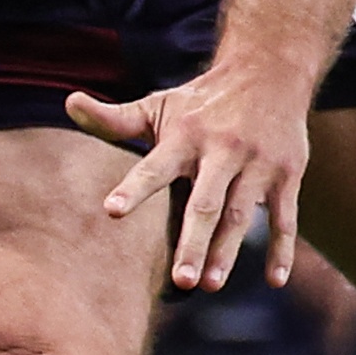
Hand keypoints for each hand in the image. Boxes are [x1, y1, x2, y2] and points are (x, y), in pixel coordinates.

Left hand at [65, 63, 313, 290]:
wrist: (270, 70)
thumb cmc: (203, 100)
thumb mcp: (160, 105)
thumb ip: (115, 119)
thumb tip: (68, 103)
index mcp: (186, 136)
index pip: (154, 166)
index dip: (134, 188)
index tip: (112, 211)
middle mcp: (222, 150)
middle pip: (205, 204)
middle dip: (193, 242)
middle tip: (180, 281)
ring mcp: (257, 164)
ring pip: (241, 215)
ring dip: (227, 252)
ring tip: (211, 284)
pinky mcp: (287, 175)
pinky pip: (286, 218)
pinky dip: (282, 250)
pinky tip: (275, 281)